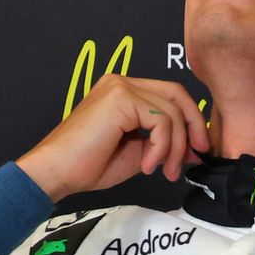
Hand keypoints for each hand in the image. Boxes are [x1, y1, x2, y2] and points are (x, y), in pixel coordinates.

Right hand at [17, 74, 208, 200]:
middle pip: (177, 94)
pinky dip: (161, 147)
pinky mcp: (119, 98)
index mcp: (125, 92)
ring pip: (171, 111)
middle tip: (197, 156)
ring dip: (174, 147)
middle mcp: (122, 83)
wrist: (57, 172)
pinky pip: (160, 121)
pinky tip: (147, 166)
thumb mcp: (139, 153)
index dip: (190, 121)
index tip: (197, 151)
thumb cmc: (89, 165)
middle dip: (194, 127)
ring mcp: (120, 87)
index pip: (170, 96)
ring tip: (163, 170)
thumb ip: (165, 144)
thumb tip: (196, 149)